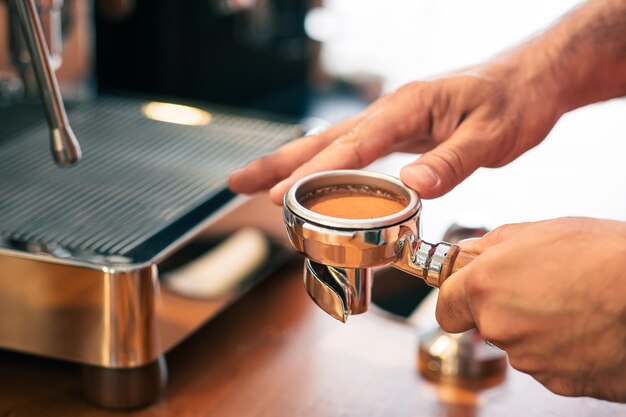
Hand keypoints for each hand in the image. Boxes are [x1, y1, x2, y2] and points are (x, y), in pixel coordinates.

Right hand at [228, 62, 564, 204]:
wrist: (528, 82)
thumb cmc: (511, 102)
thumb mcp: (490, 135)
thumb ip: (451, 161)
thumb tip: (411, 188)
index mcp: (407, 106)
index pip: (351, 145)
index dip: (314, 173)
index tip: (282, 197)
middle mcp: (390, 111)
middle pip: (323, 140)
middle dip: (279, 164)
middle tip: (238, 184)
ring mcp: (391, 121)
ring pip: (331, 144)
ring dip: (292, 164)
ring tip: (258, 183)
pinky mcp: (398, 133)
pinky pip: (352, 151)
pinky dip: (324, 166)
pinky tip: (313, 179)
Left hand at [437, 217, 625, 401]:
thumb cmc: (605, 256)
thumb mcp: (539, 232)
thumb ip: (491, 246)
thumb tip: (468, 254)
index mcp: (486, 287)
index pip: (445, 304)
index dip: (457, 297)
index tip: (467, 293)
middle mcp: (500, 327)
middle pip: (483, 323)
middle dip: (502, 307)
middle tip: (540, 288)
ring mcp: (530, 359)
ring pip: (518, 344)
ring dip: (534, 328)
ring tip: (572, 305)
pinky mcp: (560, 382)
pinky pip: (547, 364)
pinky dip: (560, 349)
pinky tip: (585, 328)